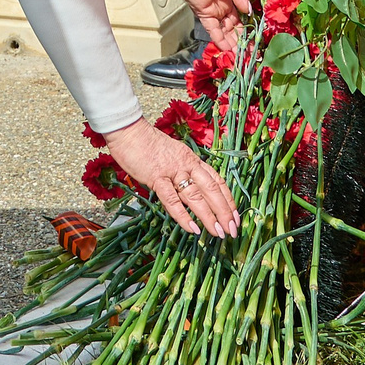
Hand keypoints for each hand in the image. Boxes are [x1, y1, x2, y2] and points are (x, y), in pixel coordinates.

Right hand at [99, 117, 238, 237]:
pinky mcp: (156, 177)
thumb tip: (192, 189)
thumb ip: (183, 171)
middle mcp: (187, 165)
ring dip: (209, 217)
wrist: (128, 131)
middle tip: (232, 231)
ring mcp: (172, 171)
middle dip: (224, 212)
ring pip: (196, 196)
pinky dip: (183, 215)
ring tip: (218, 233)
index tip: (236, 217)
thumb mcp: (173, 155)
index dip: (228, 200)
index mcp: (192, 160)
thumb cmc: (147, 144)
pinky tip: (192, 229)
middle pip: (212, 190)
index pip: (217, 181)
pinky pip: (172, 199)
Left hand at [143, 0, 252, 53]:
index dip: (250, 27)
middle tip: (253, 53)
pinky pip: (212, 29)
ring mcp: (213, 12)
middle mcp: (223, 7)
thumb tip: (248, 10)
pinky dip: (219, 39)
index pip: (243, 17)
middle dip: (244, 40)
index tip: (258, 37)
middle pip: (235, 27)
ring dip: (233, 44)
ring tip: (242, 56)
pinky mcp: (203, 14)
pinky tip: (227, 49)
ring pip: (225, 31)